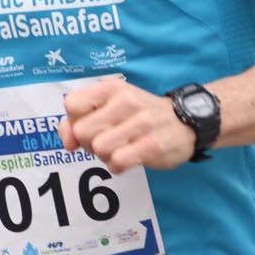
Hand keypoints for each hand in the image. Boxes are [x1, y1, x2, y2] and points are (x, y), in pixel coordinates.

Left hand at [58, 76, 196, 173]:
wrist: (187, 121)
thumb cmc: (140, 115)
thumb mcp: (110, 106)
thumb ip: (80, 120)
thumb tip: (67, 142)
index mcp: (111, 88)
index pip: (72, 105)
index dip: (74, 122)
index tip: (88, 127)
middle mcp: (125, 101)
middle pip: (82, 131)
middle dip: (87, 143)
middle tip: (105, 141)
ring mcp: (140, 122)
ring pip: (98, 148)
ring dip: (103, 156)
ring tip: (118, 149)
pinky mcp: (151, 145)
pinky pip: (117, 162)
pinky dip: (117, 166)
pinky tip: (128, 158)